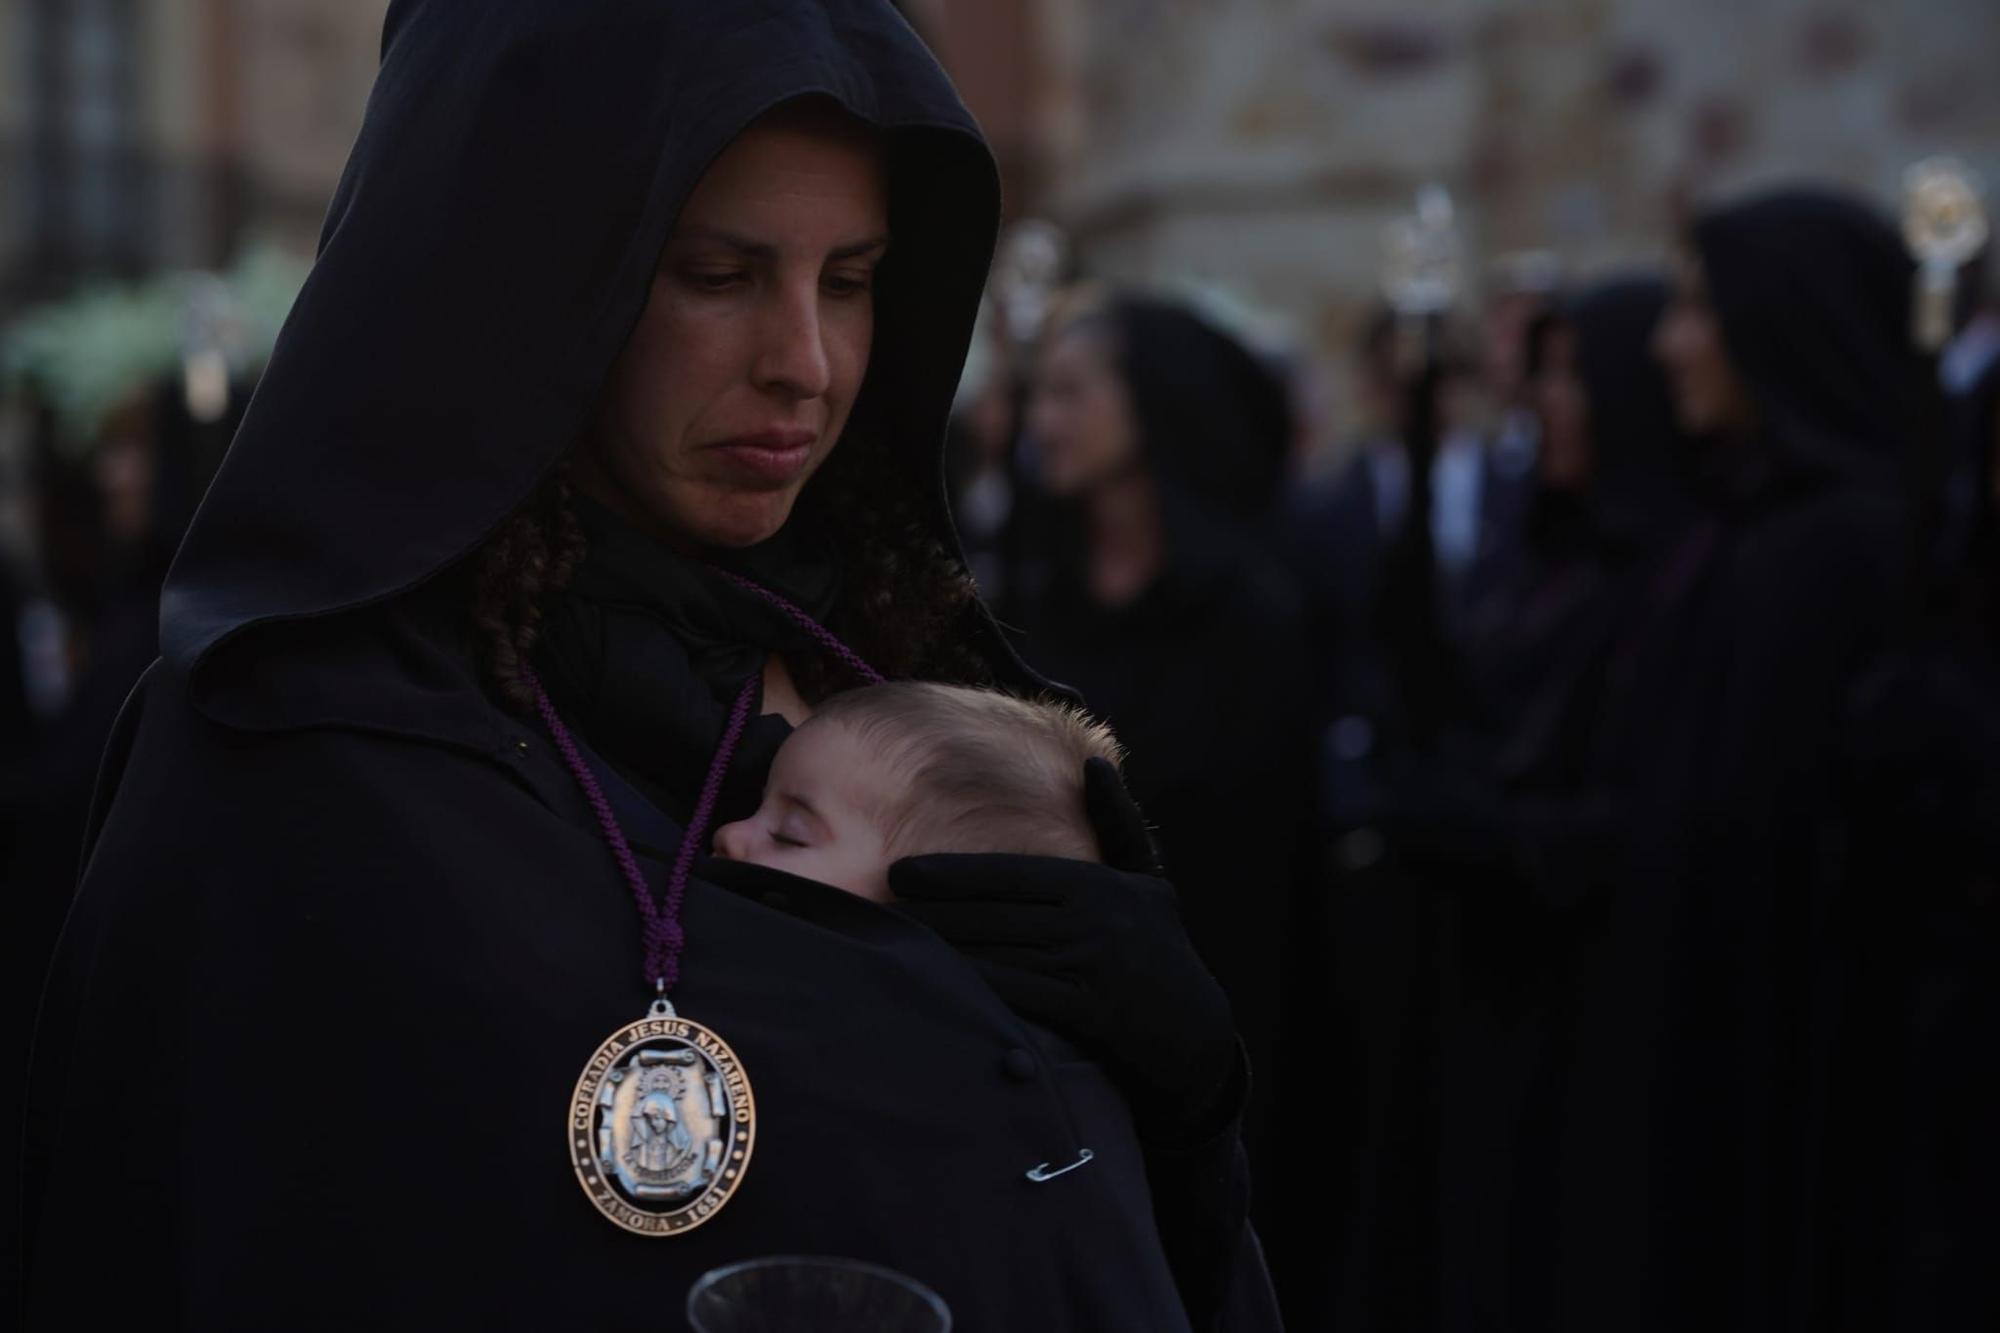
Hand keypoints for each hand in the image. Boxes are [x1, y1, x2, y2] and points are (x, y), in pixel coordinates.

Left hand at [890, 761, 1239, 1141]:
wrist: (1195, 1031)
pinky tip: (938, 981)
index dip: (950, 874)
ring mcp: (1091, 967)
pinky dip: (976, 986)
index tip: (900, 872)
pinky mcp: (1090, 1013)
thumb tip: (1094, 764)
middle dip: (933, 911)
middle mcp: (1094, 921)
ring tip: (895, 942)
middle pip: (994, 915)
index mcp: (1098, 885)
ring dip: (943, 948)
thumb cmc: (1160, 946)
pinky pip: (1019, 995)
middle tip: (880, 907)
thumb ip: (1118, 821)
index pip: (1010, 875)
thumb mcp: (1147, 879)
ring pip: (999, 953)